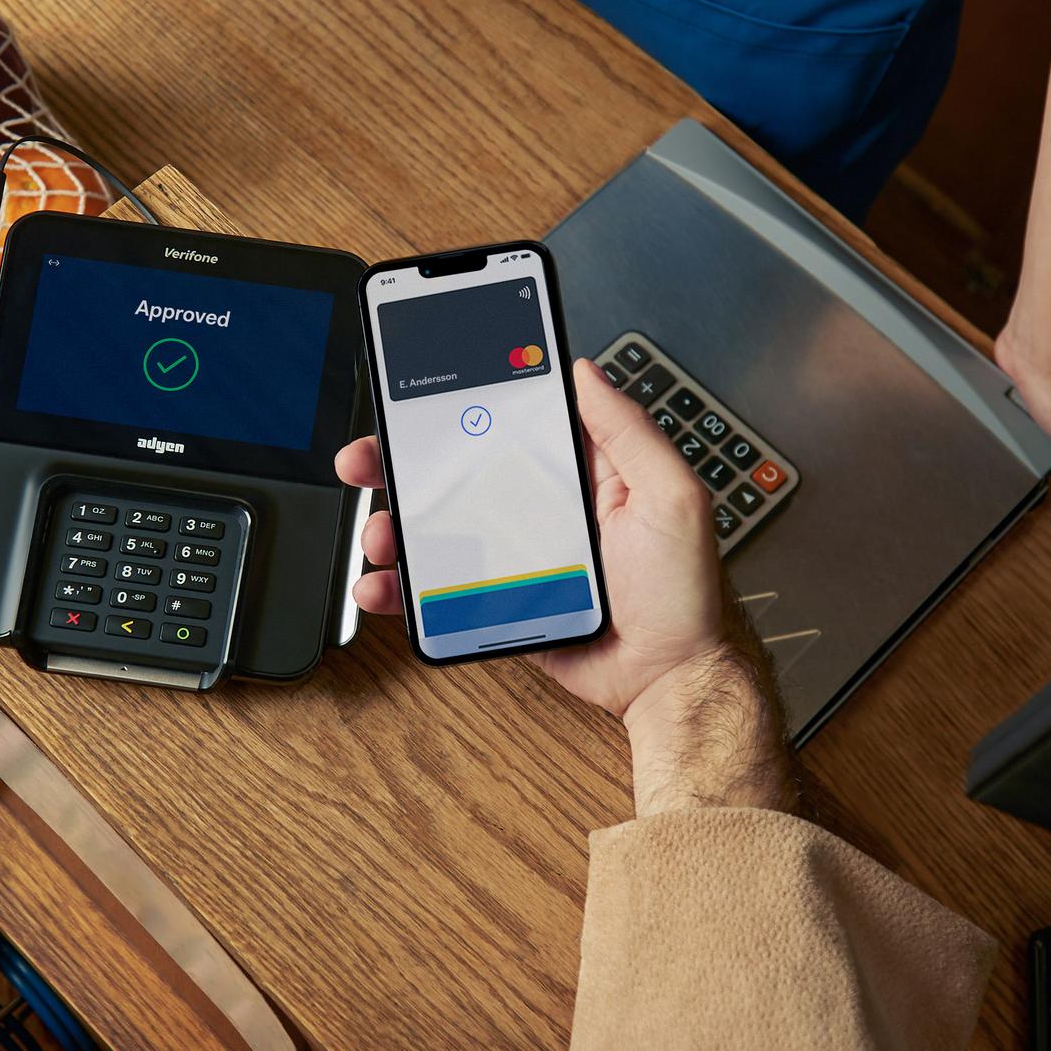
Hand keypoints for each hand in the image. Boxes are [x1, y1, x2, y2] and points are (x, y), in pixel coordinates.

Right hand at [338, 359, 790, 813]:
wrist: (668, 679)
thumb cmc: (684, 593)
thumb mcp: (672, 496)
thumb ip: (629, 432)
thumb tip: (584, 371)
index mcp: (578, 471)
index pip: (507, 421)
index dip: (458, 404)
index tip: (413, 394)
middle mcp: (540, 506)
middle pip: (455, 471)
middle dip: (401, 461)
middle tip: (366, 460)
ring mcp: (513, 553)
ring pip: (436, 527)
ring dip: (393, 525)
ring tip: (381, 534)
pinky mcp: (496, 599)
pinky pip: (437, 586)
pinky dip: (400, 586)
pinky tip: (384, 585)